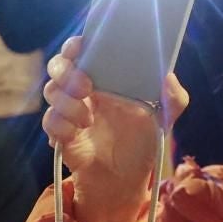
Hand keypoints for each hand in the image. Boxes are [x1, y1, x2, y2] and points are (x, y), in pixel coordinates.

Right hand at [43, 36, 188, 221]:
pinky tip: (77, 133)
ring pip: (51, 90)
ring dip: (67, 103)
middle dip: (66, 71)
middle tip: (87, 87)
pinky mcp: (60, 133)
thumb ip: (173, 97)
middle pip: (58, 65)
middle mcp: (85, 89)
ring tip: (88, 120)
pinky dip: (60, 126)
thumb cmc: (143, 139)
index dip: (77, 44)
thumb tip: (167, 76)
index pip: (84, 49)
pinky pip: (49, 120)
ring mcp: (70, 110)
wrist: (126, 178)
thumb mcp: (165, 117)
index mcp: (107, 77)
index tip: (81, 45)